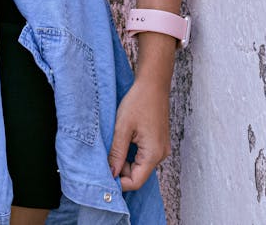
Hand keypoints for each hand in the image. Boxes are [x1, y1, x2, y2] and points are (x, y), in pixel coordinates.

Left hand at [107, 77, 170, 191]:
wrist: (153, 83)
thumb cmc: (139, 101)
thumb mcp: (122, 127)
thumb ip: (116, 152)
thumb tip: (111, 173)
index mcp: (153, 154)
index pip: (135, 181)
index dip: (119, 181)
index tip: (104, 173)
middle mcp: (160, 155)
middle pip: (137, 174)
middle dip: (120, 169)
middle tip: (106, 154)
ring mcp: (161, 148)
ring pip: (139, 165)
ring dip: (125, 159)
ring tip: (114, 143)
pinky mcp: (158, 142)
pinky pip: (143, 155)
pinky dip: (131, 152)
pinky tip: (123, 139)